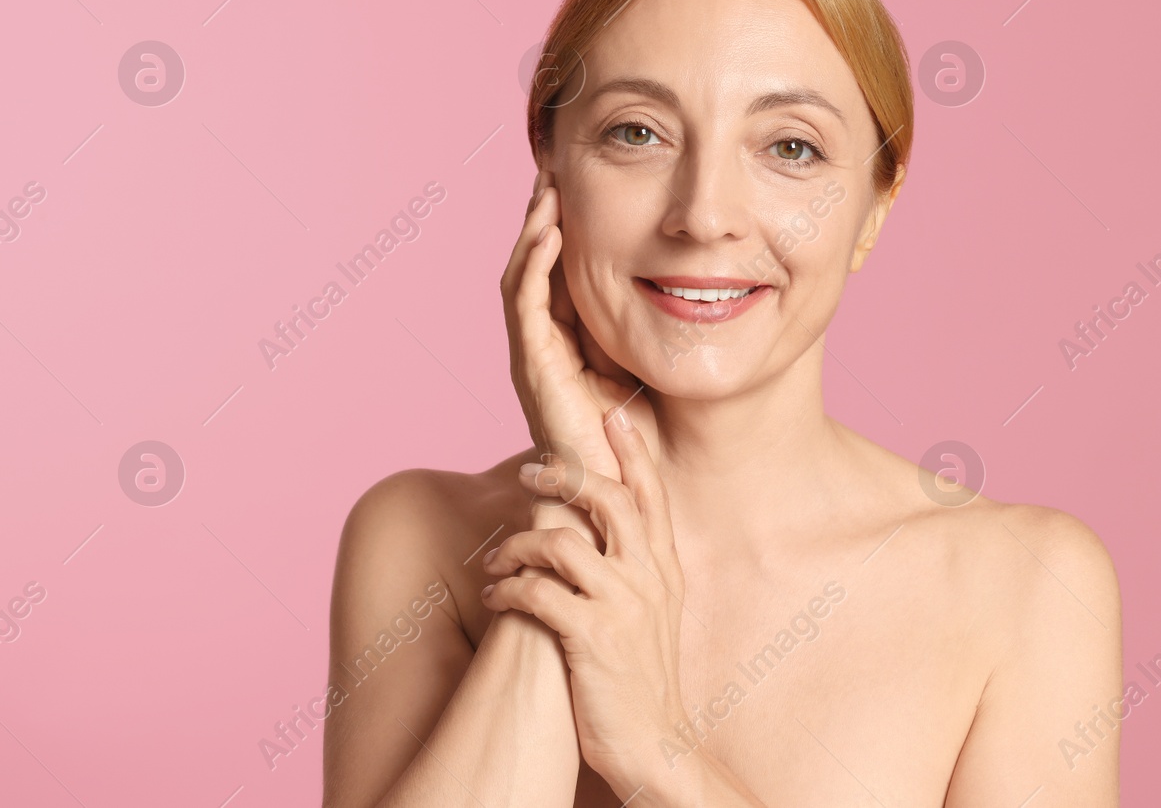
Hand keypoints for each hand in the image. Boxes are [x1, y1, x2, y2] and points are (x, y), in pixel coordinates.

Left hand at [482, 405, 687, 793]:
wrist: (654, 745)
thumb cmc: (640, 679)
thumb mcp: (653, 613)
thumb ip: (634, 569)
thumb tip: (598, 531)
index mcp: (664, 569)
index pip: (651, 494)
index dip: (632, 451)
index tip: (611, 415)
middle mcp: (649, 579)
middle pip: (609, 500)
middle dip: (567, 475)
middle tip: (532, 468)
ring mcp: (623, 607)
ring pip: (562, 543)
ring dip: (519, 542)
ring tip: (496, 558)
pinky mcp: (592, 638)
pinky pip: (539, 593)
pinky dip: (509, 589)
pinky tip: (496, 598)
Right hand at [501, 170, 658, 520]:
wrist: (616, 510)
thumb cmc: (644, 453)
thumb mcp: (657, 376)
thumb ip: (663, 338)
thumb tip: (704, 289)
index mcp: (570, 349)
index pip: (560, 274)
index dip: (566, 227)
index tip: (583, 184)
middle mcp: (545, 350)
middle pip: (535, 267)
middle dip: (543, 216)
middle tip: (555, 168)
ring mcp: (535, 360)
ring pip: (523, 278)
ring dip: (535, 229)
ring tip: (548, 186)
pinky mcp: (534, 372)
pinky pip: (526, 305)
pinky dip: (536, 265)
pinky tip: (552, 232)